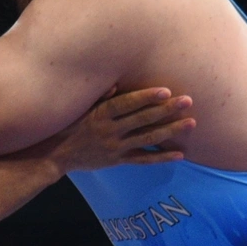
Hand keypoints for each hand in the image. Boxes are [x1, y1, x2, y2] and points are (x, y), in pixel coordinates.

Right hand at [40, 88, 193, 174]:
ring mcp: (115, 147)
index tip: (165, 90)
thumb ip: (98, 96)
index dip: (146, 97)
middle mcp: (109, 131)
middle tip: (188, 101)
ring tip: (191, 123)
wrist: (55, 154)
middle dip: (166, 110)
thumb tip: (116, 85)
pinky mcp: (118, 160)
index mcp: (100, 114)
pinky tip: (180, 154)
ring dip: (171, 131)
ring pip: (148, 139)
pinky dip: (161, 157)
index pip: (127, 104)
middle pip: (142, 119)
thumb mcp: (78, 107)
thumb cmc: (67, 125)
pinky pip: (143, 160)